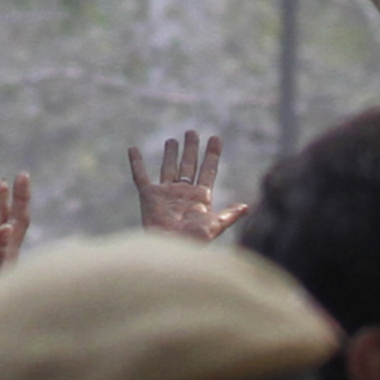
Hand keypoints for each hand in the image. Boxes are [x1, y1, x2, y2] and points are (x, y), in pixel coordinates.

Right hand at [128, 130, 252, 242]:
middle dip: (192, 149)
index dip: (212, 155)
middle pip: (188, 165)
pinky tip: (132, 149)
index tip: (216, 138)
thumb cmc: (194, 240)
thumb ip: (229, 215)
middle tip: (192, 132)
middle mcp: (183, 192)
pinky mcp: (148, 196)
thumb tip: (247, 207)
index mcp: (201, 197)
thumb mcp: (215, 225)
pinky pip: (140, 176)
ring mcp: (166, 193)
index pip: (208, 170)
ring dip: (170, 154)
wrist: (170, 247)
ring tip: (172, 139)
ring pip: (168, 168)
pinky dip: (136, 163)